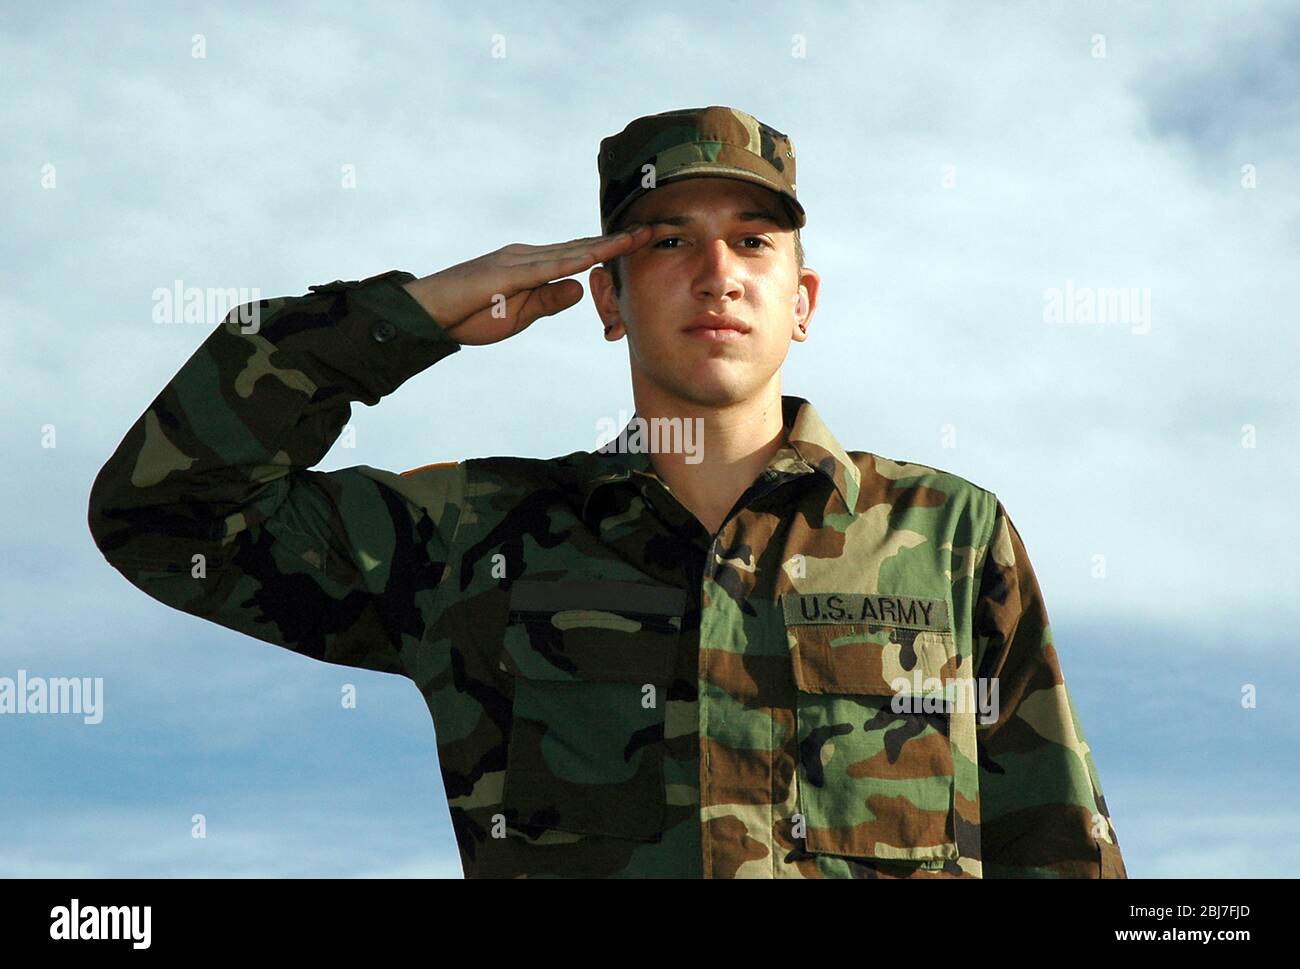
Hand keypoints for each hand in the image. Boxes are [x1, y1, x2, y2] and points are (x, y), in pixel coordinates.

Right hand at [401, 225, 652, 345]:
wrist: (428, 314)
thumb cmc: (469, 316)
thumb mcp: (521, 315)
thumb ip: (549, 300)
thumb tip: (580, 289)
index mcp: (533, 266)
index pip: (580, 256)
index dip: (612, 249)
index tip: (642, 243)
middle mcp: (529, 255)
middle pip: (582, 246)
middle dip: (620, 239)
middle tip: (656, 229)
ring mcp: (518, 260)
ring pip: (571, 251)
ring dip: (606, 244)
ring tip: (639, 236)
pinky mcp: (506, 272)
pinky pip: (547, 266)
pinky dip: (574, 260)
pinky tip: (597, 255)